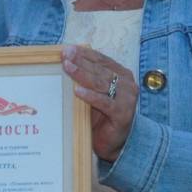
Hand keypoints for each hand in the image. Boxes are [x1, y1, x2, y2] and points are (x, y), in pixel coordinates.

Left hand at [62, 45, 137, 160]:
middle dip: (80, 61)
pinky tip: (78, 91)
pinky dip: (91, 96)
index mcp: (121, 74)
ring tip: (67, 68)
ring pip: (101, 83)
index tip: (67, 49)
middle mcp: (127, 84)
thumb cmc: (102, 115)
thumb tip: (64, 62)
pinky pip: (105, 102)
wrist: (115, 142)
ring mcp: (126, 98)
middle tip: (65, 56)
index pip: (101, 59)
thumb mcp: (94, 93)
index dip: (84, 53)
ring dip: (82, 74)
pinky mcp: (122, 113)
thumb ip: (86, 78)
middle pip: (99, 69)